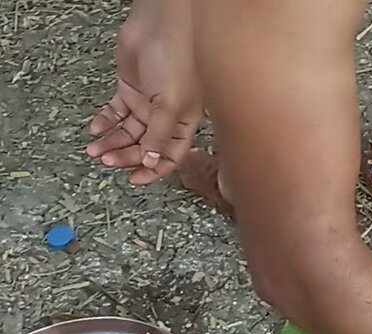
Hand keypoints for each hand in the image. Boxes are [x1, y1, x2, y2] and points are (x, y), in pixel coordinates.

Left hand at [87, 0, 201, 184]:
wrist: (160, 27)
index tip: (134, 179)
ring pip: (128, 132)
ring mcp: (148, 104)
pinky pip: (116, 112)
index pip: (170, 156)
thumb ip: (159, 135)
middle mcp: (167, 117)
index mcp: (184, 124)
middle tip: (107, 161)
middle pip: (145, 146)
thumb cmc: (178, 61)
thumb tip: (152, 162)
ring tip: (96, 150)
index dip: (154, 170)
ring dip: (112, 142)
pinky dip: (106, 122)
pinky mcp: (131, 89)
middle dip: (126, 156)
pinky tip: (97, 129)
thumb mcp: (170, 105)